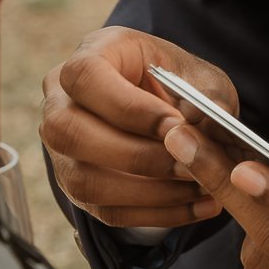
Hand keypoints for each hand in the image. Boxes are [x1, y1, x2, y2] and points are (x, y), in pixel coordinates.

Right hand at [41, 27, 229, 232]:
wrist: (171, 110)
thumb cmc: (183, 85)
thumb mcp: (203, 79)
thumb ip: (207, 99)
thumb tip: (202, 125)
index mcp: (93, 53)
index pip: (86, 76)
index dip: (128, 107)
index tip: (176, 126)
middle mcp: (61, 98)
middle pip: (69, 132)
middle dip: (136, 156)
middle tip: (191, 167)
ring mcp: (60, 146)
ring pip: (83, 180)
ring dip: (149, 193)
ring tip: (201, 190)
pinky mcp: (74, 185)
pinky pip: (104, 210)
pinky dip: (155, 214)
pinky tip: (197, 207)